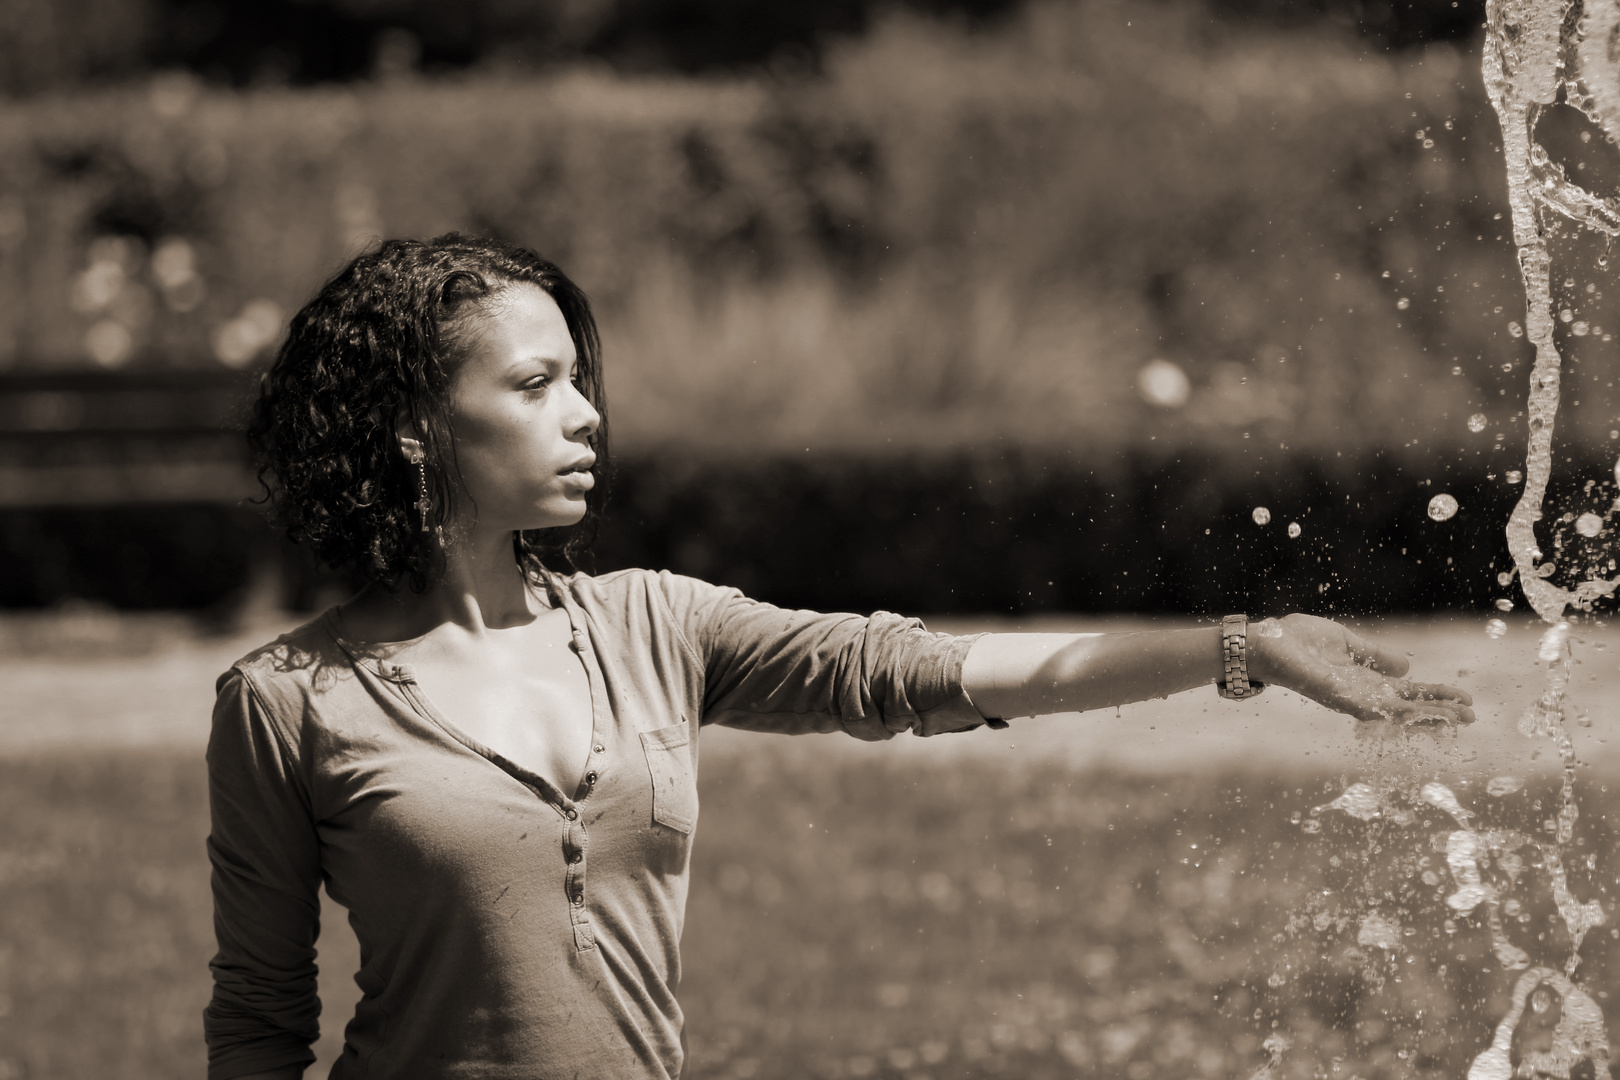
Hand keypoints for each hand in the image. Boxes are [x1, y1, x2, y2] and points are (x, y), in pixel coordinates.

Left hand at [1246, 614, 1474, 724]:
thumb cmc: (1298, 641)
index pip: (1407, 693)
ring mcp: (1348, 698)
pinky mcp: (1335, 696)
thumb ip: (1375, 655)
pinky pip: (1370, 707)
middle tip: (1472, 716)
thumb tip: (1408, 669)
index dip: (1435, 696)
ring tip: (1456, 717)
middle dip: (1439, 712)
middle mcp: (1359, 695)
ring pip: (1395, 712)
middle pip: (1408, 707)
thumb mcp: (1346, 643)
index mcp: (1364, 681)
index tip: (1464, 699)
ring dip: (1425, 715)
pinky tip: (1417, 712)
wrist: (1265, 643)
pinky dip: (1395, 710)